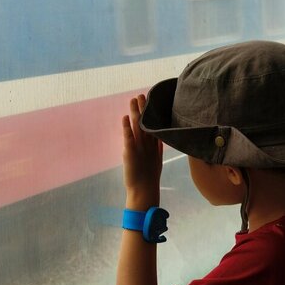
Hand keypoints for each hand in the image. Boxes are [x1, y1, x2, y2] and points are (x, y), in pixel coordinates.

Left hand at [122, 94, 162, 208]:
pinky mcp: (130, 153)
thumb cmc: (149, 177)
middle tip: (142, 94)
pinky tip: (124, 118)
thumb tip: (159, 135)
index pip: (153, 124)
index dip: (152, 112)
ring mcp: (140, 148)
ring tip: (133, 99)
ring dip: (135, 113)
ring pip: (138, 126)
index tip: (151, 100)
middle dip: (144, 108)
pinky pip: (128, 137)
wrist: (144, 190)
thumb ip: (157, 147)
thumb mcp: (156, 159)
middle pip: (146, 122)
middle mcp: (148, 144)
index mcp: (154, 145)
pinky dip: (126, 127)